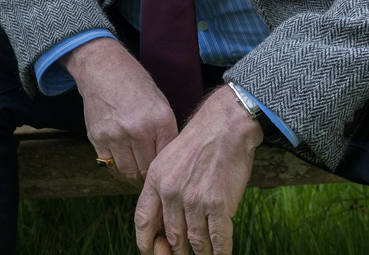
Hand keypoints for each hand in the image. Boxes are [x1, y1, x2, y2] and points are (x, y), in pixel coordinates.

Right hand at [63, 38, 177, 187]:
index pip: (167, 159)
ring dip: (134, 177)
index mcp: (160, 120)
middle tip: (153, 181)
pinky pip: (109, 164)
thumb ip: (165, 133)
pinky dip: (117, 168)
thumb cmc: (136, 85)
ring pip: (128, 171)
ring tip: (139, 176)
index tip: (167, 176)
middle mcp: (138, 129)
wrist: (103, 69)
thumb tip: (169, 162)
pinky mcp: (97, 137)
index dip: (167, 171)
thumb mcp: (160, 104)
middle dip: (151, 178)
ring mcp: (115, 135)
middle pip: (147, 170)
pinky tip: (123, 165)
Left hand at [134, 85, 261, 254]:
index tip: (151, 252)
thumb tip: (163, 217)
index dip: (146, 242)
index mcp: (156, 180)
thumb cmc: (200, 142)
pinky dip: (220, 252)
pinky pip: (218, 239)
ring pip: (195, 241)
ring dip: (200, 254)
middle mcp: (171, 192)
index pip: (143, 220)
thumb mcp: (168, 160)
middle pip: (171, 235)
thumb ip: (163, 187)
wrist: (225, 126)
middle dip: (176, 251)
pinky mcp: (218, 205)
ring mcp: (195, 200)